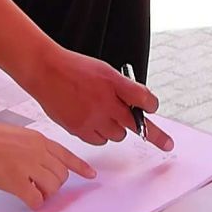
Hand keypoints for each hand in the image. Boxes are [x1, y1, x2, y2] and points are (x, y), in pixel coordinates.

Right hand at [0, 118, 95, 208]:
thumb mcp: (17, 135)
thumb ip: (32, 147)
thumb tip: (40, 162)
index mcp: (38, 139)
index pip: (67, 154)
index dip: (80, 167)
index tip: (91, 174)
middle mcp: (37, 151)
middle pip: (62, 174)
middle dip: (54, 184)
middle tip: (40, 186)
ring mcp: (28, 166)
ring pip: (53, 188)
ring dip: (45, 194)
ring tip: (31, 191)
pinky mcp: (16, 181)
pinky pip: (36, 199)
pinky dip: (34, 203)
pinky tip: (26, 199)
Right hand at [31, 48, 173, 151]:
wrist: (45, 71)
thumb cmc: (74, 69)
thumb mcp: (104, 70)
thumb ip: (122, 88)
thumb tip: (140, 104)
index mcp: (113, 82)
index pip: (143, 99)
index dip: (151, 105)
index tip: (153, 109)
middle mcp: (105, 101)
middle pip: (135, 125)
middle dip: (150, 132)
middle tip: (166, 143)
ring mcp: (92, 118)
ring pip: (117, 135)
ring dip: (117, 128)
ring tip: (104, 115)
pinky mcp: (79, 130)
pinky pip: (100, 141)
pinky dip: (100, 135)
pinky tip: (92, 121)